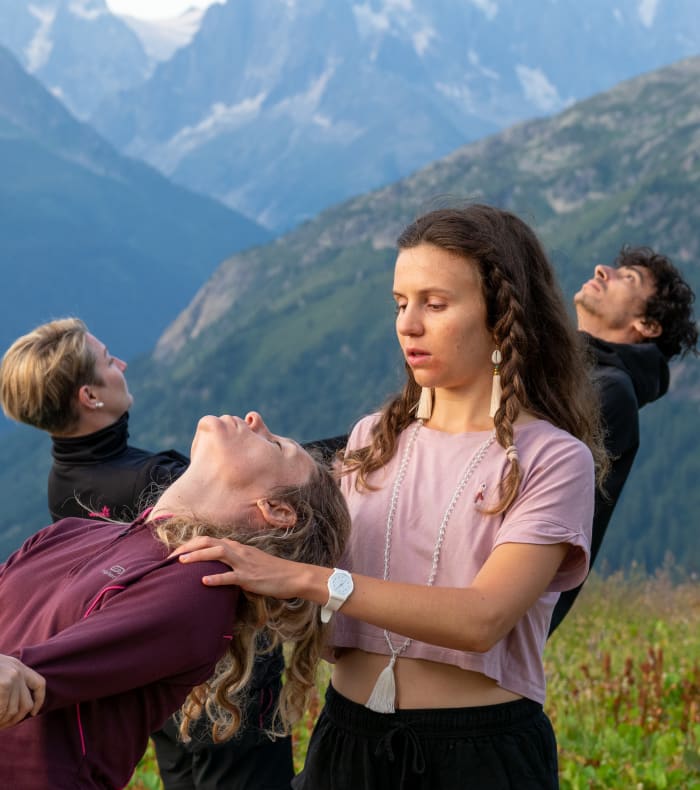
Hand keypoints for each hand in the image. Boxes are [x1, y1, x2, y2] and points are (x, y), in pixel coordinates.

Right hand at [0, 655, 45, 728]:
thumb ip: (8, 682)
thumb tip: (20, 707)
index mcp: (17, 666)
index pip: (39, 684)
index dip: (39, 700)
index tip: (33, 713)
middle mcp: (18, 671)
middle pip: (27, 704)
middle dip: (15, 719)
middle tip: (3, 725)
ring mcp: (12, 677)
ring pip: (13, 711)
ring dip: (4, 721)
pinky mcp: (5, 684)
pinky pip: (3, 710)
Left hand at [172, 537, 317, 599]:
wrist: (292, 575)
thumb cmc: (272, 570)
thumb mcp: (251, 561)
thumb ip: (235, 561)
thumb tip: (218, 566)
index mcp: (238, 547)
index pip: (210, 541)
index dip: (191, 544)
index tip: (176, 552)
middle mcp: (239, 551)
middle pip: (210, 543)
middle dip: (189, 547)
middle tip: (171, 557)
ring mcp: (244, 563)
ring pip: (218, 554)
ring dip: (198, 556)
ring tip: (181, 562)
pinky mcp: (249, 578)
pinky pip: (230, 577)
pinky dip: (216, 578)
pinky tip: (203, 581)